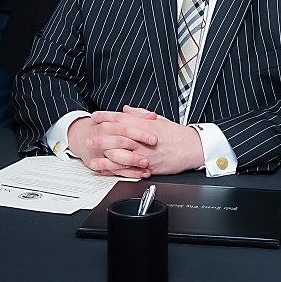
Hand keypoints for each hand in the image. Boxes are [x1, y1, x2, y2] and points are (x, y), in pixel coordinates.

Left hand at [75, 106, 206, 177]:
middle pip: (118, 137)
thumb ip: (140, 114)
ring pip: (121, 154)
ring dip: (104, 156)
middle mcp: (143, 139)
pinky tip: (106, 172)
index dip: (106, 117)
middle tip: (88, 138)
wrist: (192, 148)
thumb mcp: (159, 119)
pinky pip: (128, 169)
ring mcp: (145, 154)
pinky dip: (116, 171)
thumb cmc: (177, 135)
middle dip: (101, 138)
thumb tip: (125, 109)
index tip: (95, 117)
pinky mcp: (148, 167)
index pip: (122, 119)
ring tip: (91, 158)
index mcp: (145, 125)